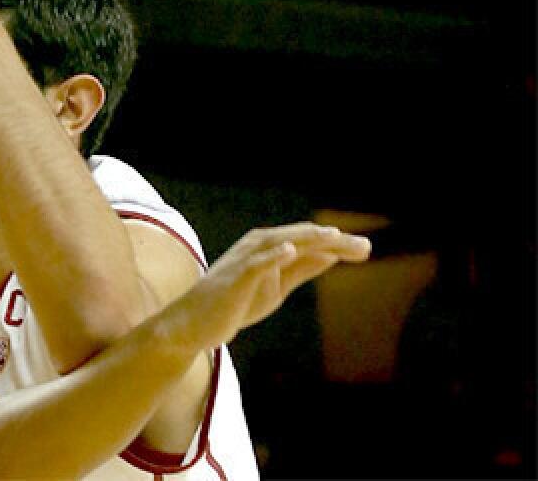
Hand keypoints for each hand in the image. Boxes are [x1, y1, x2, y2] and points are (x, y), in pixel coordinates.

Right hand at [176, 223, 371, 347]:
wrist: (195, 325)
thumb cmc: (233, 304)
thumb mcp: (275, 288)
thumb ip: (299, 270)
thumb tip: (329, 256)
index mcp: (269, 249)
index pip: (309, 243)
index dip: (338, 245)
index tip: (365, 250)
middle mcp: (257, 248)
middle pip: (300, 239)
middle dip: (333, 241)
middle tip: (365, 246)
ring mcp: (245, 260)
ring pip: (280, 243)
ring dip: (308, 239)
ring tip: (334, 237)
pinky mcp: (234, 277)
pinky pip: (255, 263)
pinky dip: (272, 255)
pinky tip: (291, 250)